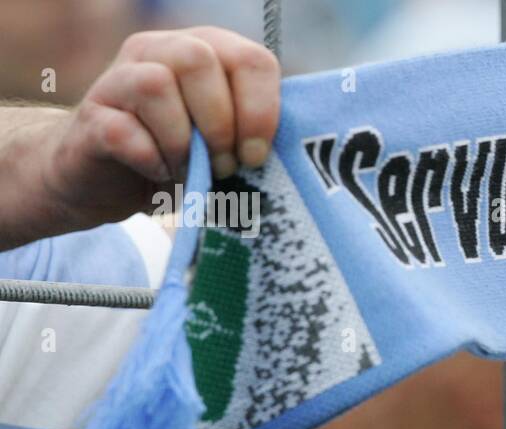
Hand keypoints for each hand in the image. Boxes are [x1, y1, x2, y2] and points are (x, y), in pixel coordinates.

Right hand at [25, 27, 279, 237]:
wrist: (107, 182)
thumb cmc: (180, 159)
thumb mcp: (225, 142)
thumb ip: (252, 131)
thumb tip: (296, 150)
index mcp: (205, 51)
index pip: (250, 59)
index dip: (261, 110)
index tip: (257, 155)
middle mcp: (158, 51)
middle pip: (198, 59)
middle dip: (221, 123)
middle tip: (224, 166)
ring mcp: (117, 79)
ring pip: (155, 84)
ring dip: (182, 142)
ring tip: (188, 171)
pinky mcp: (91, 117)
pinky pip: (124, 131)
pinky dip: (150, 161)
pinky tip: (158, 174)